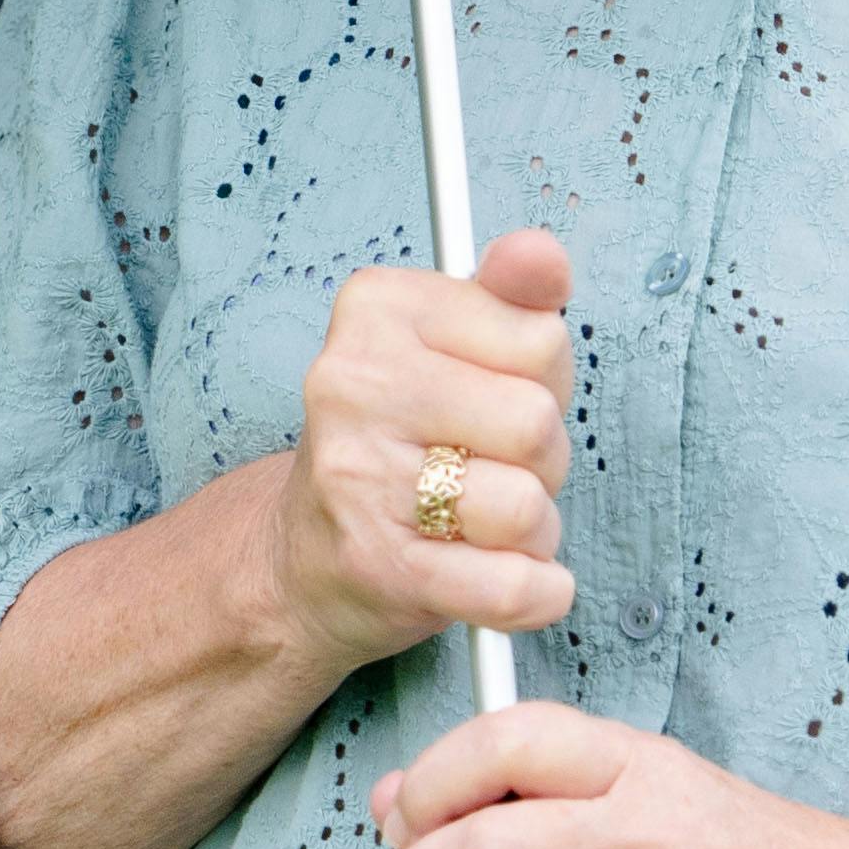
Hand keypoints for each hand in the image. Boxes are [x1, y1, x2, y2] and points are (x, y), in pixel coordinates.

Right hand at [263, 230, 579, 676]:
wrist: (306, 558)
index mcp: (377, 309)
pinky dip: (534, 594)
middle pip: (537, 423)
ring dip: (532, 531)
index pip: (540, 338)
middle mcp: (351, 383)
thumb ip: (512, 295)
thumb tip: (543, 255)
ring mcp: (359, 477)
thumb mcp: (455, 347)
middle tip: (485, 466)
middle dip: (539, 460)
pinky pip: (512, 586)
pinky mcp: (380, 567)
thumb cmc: (403, 442)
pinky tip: (504, 578)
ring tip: (479, 522)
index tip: (487, 397)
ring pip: (528, 507)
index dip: (539, 380)